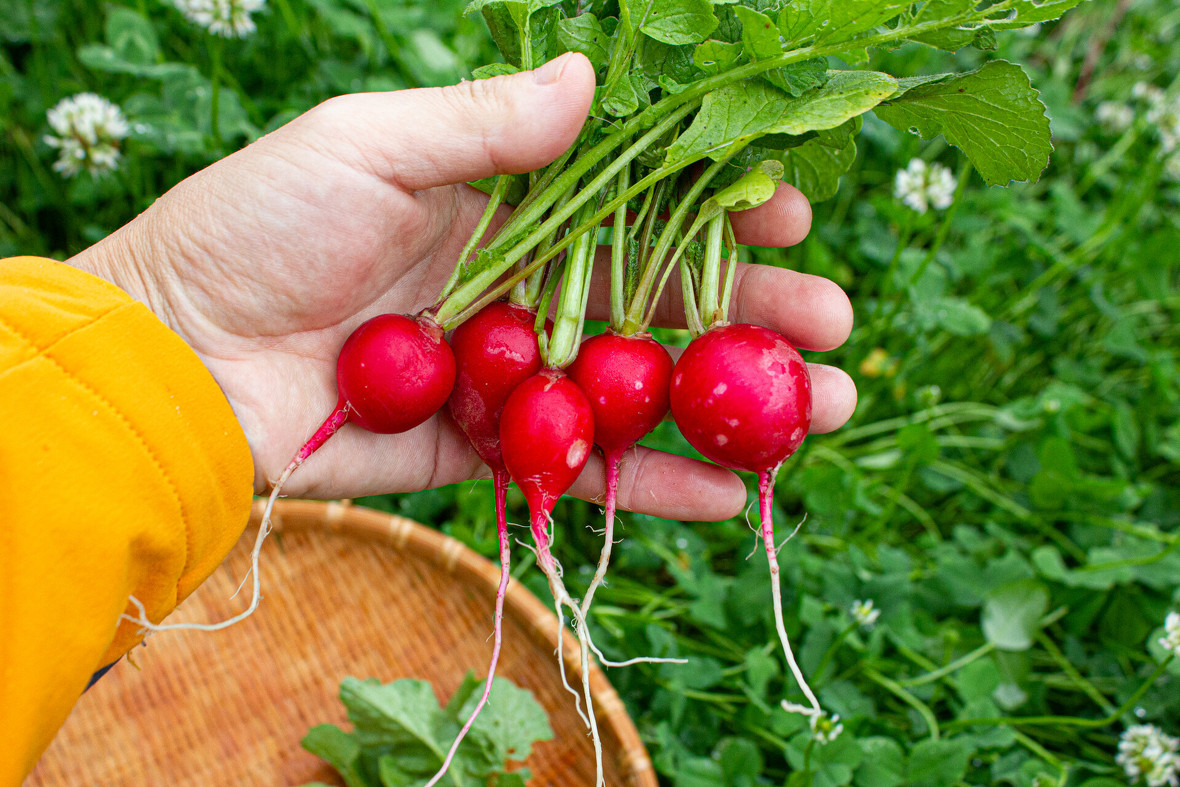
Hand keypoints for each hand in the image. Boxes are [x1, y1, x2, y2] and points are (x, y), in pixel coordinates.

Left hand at [69, 52, 855, 520]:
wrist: (174, 358)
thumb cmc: (256, 229)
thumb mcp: (366, 146)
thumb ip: (484, 125)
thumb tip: (594, 80)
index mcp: (502, 206)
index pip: (634, 204)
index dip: (713, 208)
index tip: (786, 210)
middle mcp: (521, 291)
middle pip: (658, 302)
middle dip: (750, 312)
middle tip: (834, 325)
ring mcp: (510, 379)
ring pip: (639, 392)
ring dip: (730, 405)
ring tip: (822, 412)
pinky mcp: (483, 456)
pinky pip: (579, 469)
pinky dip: (650, 485)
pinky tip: (732, 493)